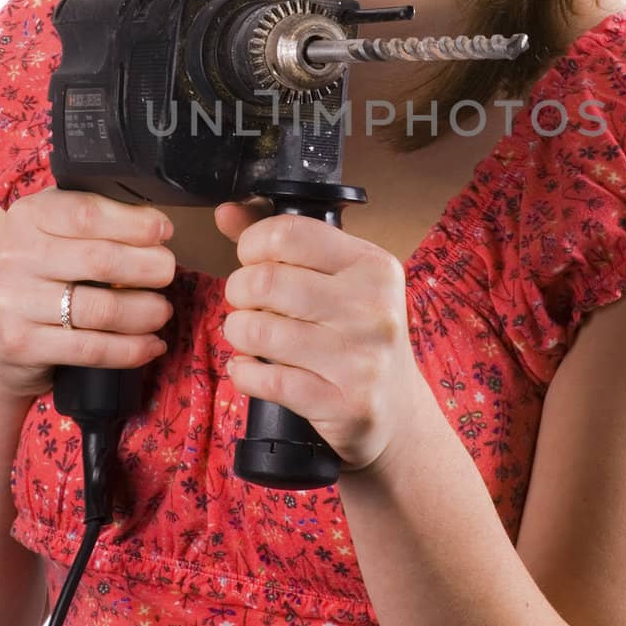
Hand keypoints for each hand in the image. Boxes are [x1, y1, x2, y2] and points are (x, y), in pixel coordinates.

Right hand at [0, 187, 176, 400]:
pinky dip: (131, 349)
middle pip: (102, 260)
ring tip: (162, 311)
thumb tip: (156, 225)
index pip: (88, 213)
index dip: (136, 223)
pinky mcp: (21, 344)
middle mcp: (14, 256)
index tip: (163, 231)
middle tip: (168, 272)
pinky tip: (150, 344)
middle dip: (150, 267)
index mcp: (27, 217)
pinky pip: (91, 349)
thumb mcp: (54, 235)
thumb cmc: (39, 277)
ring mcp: (14, 302)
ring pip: (102, 308)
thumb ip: (93, 222)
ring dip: (147, 311)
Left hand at [215, 201, 426, 475]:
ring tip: (249, 335)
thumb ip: (285, 243)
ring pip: (259, 331)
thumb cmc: (360, 337)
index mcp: (373, 266)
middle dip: (239, 292)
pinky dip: (244, 373)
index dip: (253, 245)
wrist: (398, 413)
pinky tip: (252, 368)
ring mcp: (359, 358)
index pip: (289, 234)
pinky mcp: (341, 403)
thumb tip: (227, 211)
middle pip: (266, 281)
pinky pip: (265, 379)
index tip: (253, 261)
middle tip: (247, 303)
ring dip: (239, 332)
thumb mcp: (340, 281)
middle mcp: (372, 308)